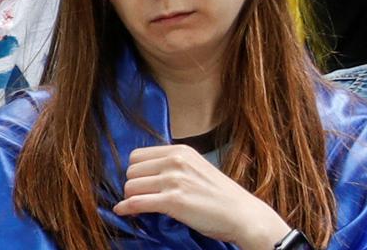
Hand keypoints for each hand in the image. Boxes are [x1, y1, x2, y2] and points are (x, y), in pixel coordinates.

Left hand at [110, 145, 288, 247]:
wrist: (243, 215)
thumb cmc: (222, 196)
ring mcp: (174, 180)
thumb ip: (175, 165)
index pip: (137, 155)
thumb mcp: (197, 168)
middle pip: (131, 170)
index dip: (136, 171)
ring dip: (131, 197)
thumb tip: (149, 173)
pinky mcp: (173, 201)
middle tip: (141, 197)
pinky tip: (123, 212)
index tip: (140, 183)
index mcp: (180, 150)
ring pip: (131, 186)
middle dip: (133, 185)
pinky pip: (137, 202)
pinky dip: (126, 208)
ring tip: (138, 206)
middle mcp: (175, 161)